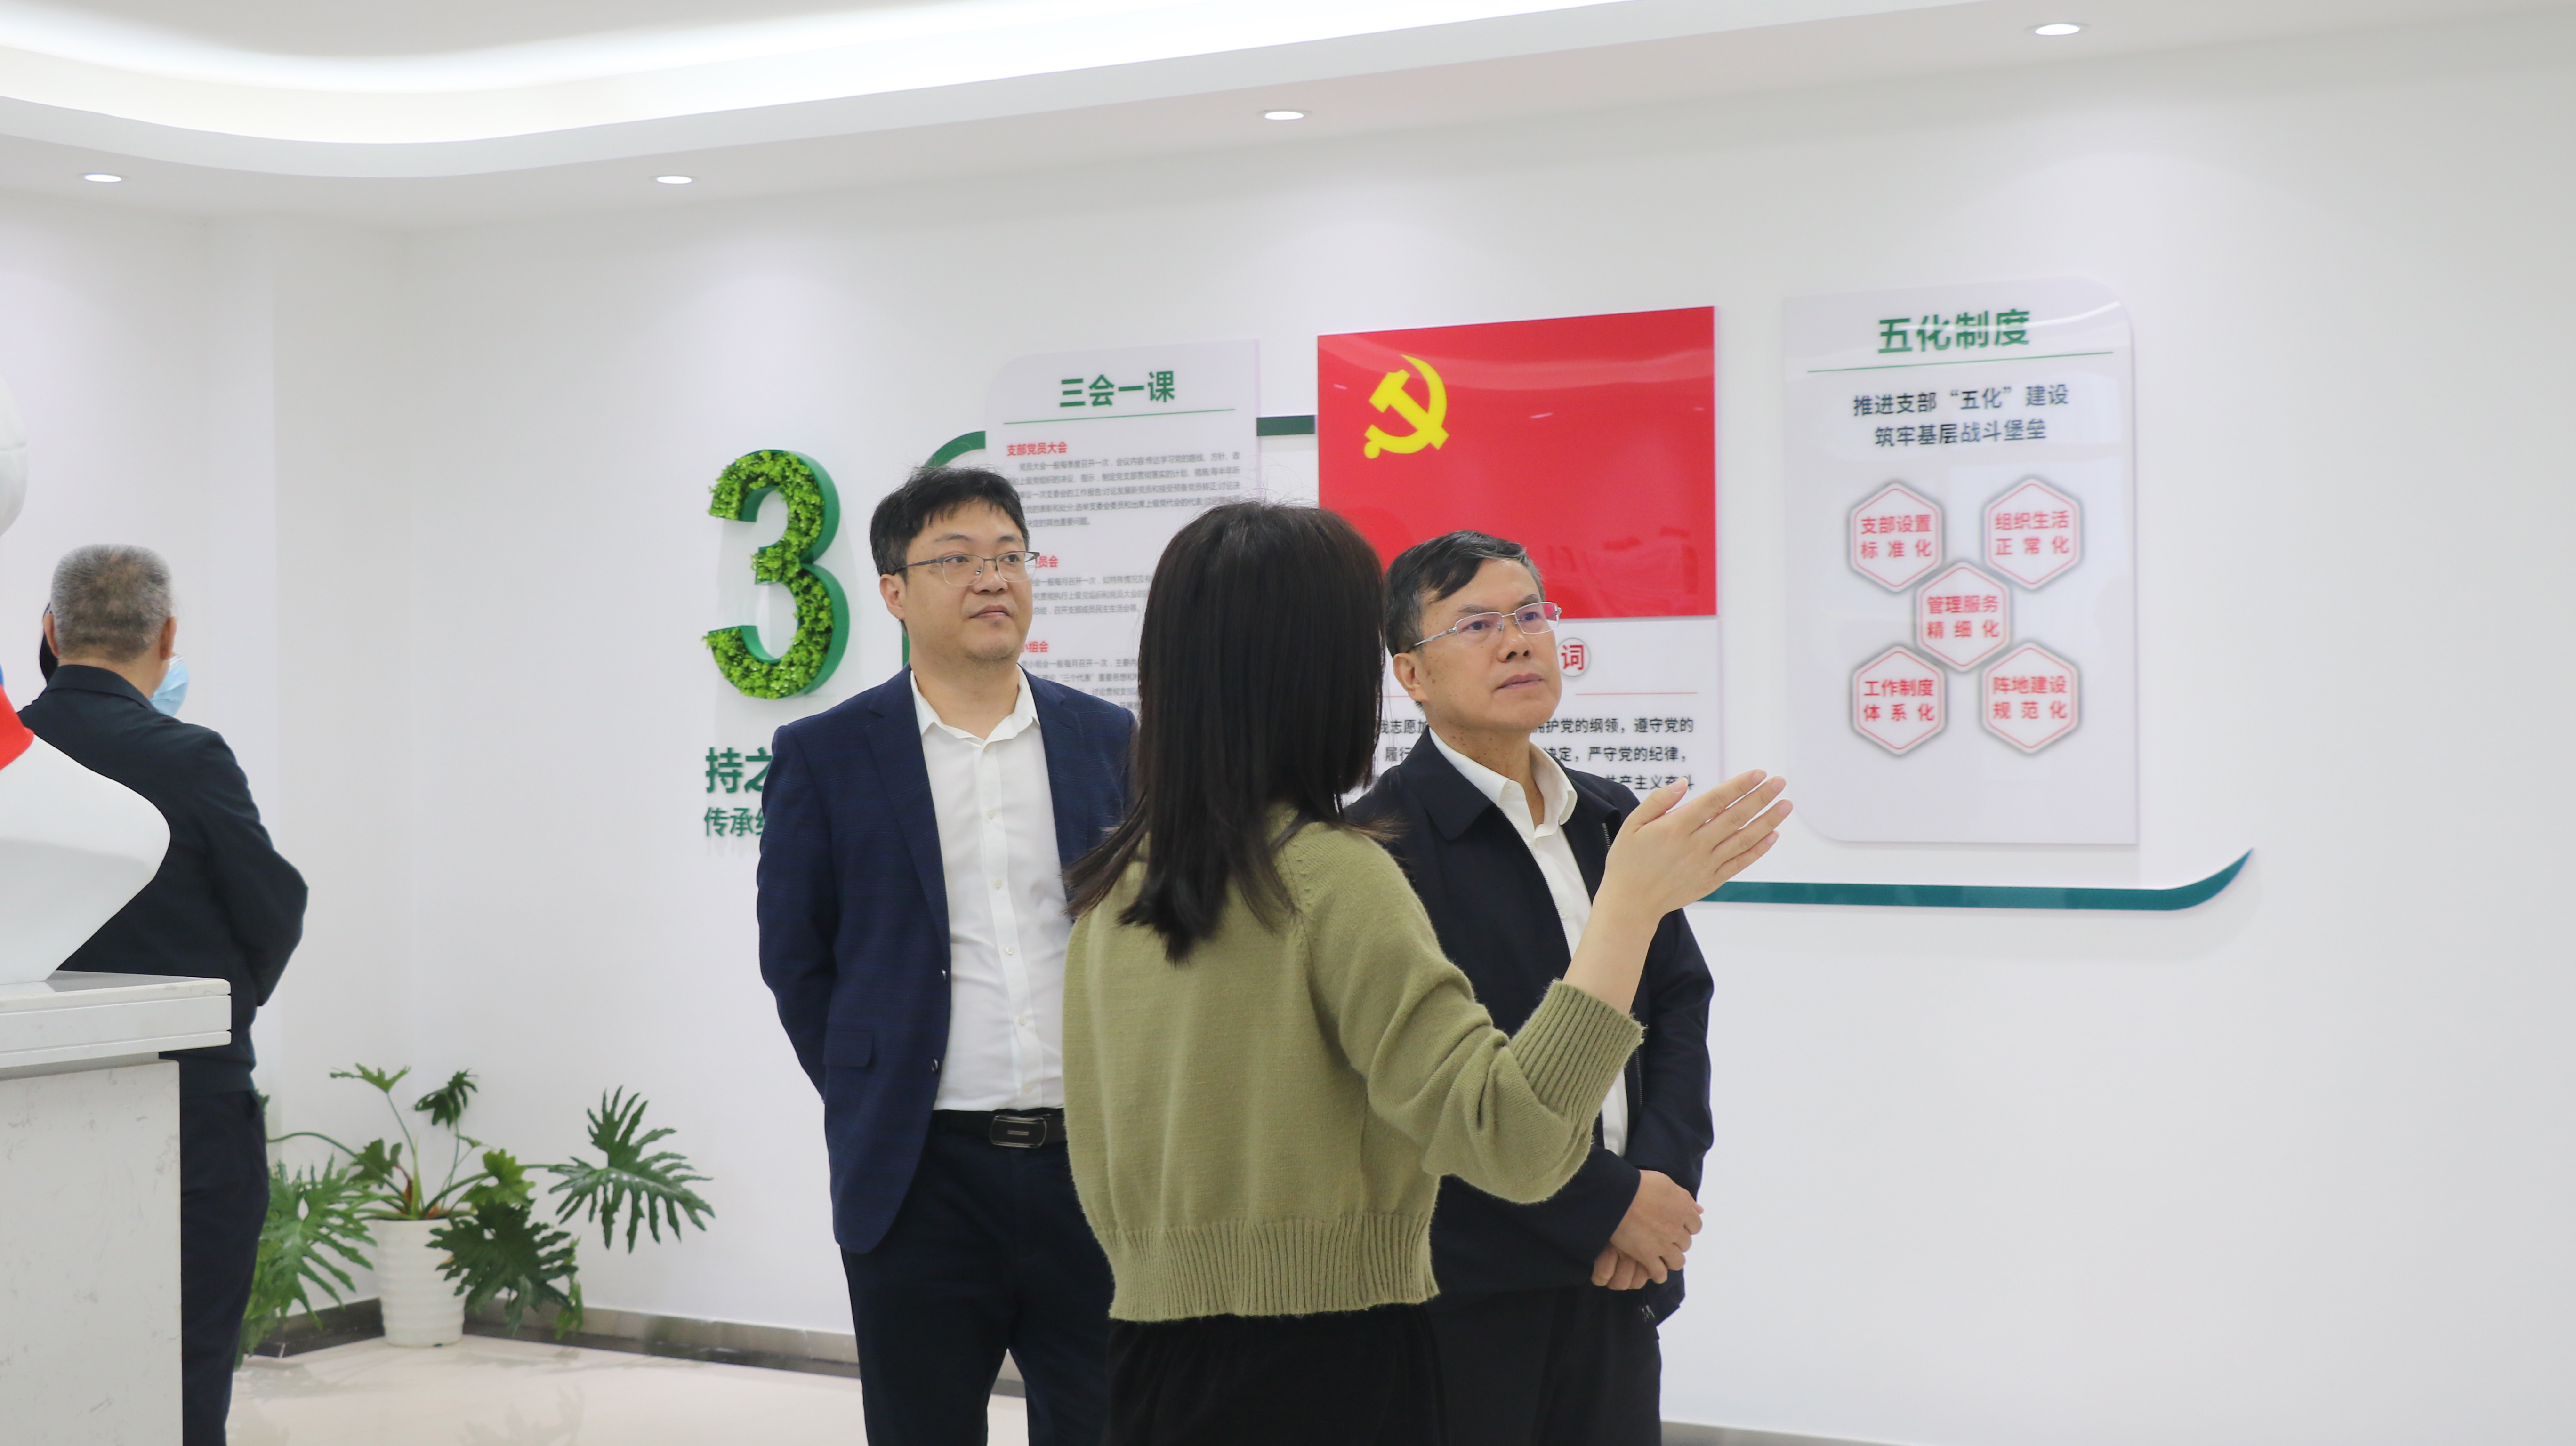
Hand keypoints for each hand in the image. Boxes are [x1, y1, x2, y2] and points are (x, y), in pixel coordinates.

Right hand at [1596, 1169, 1699, 1285]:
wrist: (1617, 1195)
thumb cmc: (1640, 1184)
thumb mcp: (1666, 1183)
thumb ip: (1684, 1197)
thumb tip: (1699, 1210)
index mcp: (1683, 1211)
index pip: (1696, 1226)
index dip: (1687, 1226)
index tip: (1677, 1225)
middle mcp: (1676, 1229)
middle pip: (1686, 1244)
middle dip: (1677, 1241)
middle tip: (1664, 1238)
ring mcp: (1662, 1244)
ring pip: (1677, 1262)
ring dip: (1671, 1259)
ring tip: (1661, 1256)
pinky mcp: (1646, 1255)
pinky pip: (1659, 1273)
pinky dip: (1658, 1274)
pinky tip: (1652, 1270)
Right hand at [1600, 770, 1791, 917]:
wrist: (1630, 903)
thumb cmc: (1628, 861)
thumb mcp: (1632, 825)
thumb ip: (1658, 801)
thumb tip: (1683, 783)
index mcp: (1676, 827)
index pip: (1715, 801)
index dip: (1738, 786)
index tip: (1758, 774)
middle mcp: (1695, 845)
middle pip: (1735, 817)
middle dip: (1760, 797)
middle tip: (1780, 782)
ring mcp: (1706, 864)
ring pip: (1743, 839)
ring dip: (1767, 821)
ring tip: (1785, 805)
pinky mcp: (1711, 881)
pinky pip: (1739, 863)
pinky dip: (1758, 850)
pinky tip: (1773, 835)